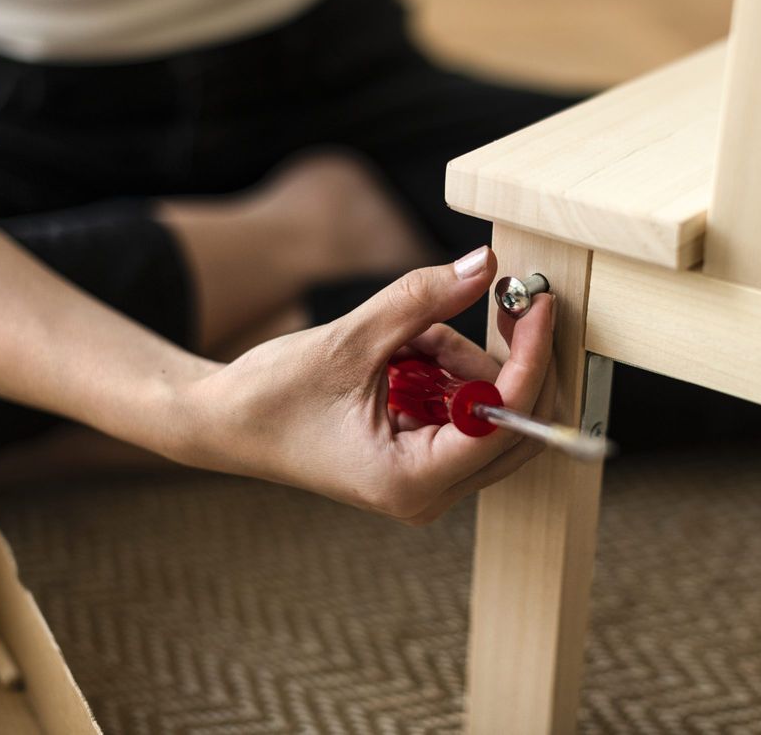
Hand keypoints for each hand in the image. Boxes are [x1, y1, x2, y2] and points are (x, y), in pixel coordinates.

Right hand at [174, 246, 556, 523]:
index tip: (537, 305)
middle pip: (515, 426)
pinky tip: (408, 354)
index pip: (503, 421)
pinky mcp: (422, 464)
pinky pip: (465, 413)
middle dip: (507, 359)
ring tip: (410, 338)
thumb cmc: (270, 396)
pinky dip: (449, 373)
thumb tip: (484, 265)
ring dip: (465, 363)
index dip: (530, 357)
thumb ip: (422, 300)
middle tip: (500, 302)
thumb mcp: (351, 340)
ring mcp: (427, 483)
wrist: (223, 424)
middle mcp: (428, 495)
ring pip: (491, 415)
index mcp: (411, 481)